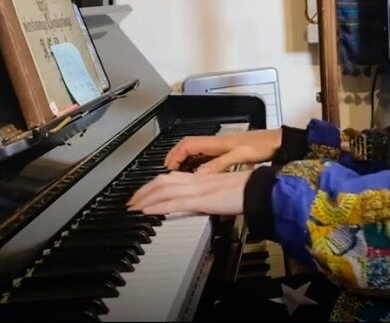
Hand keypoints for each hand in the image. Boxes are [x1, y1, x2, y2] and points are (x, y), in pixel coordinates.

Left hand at [127, 170, 251, 215]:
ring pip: (164, 190)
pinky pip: (174, 202)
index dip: (153, 184)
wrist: (258, 190)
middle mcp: (196, 180)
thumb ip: (209, 196)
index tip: (143, 194)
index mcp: (202, 178)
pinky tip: (147, 211)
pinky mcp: (201, 199)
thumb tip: (200, 203)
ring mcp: (198, 189)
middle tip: (131, 201)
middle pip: (162, 181)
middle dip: (143, 191)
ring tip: (133, 207)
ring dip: (145, 198)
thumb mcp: (222, 192)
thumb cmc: (247, 191)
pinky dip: (158, 206)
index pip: (171, 178)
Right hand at [164, 128, 281, 173]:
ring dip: (184, 158)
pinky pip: (204, 154)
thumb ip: (218, 165)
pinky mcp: (227, 150)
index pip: (187, 145)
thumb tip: (199, 175)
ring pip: (195, 149)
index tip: (168, 167)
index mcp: (215, 142)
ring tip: (177, 171)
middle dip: (175, 156)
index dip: (175, 155)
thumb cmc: (261, 146)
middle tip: (167, 169)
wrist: (276, 141)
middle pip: (187, 145)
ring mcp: (220, 145)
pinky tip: (197, 171)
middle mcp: (215, 142)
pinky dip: (196, 161)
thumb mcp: (239, 156)